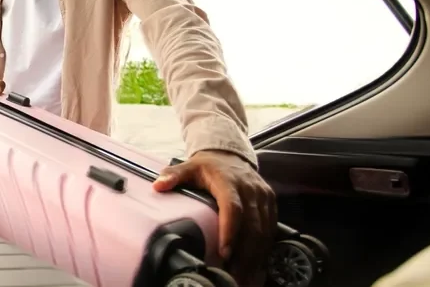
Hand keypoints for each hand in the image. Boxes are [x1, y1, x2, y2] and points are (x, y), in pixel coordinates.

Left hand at [152, 150, 276, 285]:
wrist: (230, 155)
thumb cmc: (208, 166)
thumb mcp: (188, 167)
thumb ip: (173, 176)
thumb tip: (158, 186)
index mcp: (228, 181)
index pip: (233, 208)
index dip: (230, 231)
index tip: (224, 252)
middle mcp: (250, 189)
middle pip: (252, 226)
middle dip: (245, 254)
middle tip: (235, 275)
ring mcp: (263, 196)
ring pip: (264, 230)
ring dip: (255, 256)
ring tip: (244, 276)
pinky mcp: (270, 203)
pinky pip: (271, 229)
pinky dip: (264, 249)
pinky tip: (255, 265)